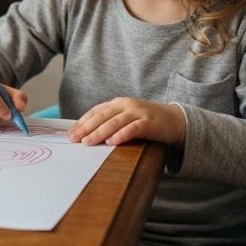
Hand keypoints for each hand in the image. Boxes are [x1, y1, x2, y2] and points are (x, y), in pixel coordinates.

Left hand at [69, 97, 185, 145]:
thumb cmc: (146, 121)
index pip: (95, 111)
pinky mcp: (149, 122)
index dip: (82, 122)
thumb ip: (110, 122)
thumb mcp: (126, 118)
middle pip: (102, 116)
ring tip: (88, 142)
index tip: (71, 133)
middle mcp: (126, 105)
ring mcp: (138, 112)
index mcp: (118, 103)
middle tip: (75, 139)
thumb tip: (87, 134)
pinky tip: (111, 142)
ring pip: (115, 122)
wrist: (175, 120)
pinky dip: (121, 135)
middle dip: (86, 128)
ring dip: (99, 132)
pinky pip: (133, 128)